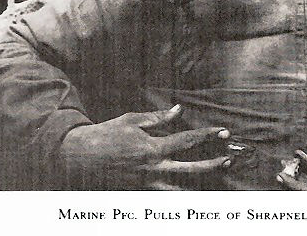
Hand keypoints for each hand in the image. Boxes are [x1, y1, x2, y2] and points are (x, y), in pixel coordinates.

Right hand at [58, 105, 230, 189]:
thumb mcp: (132, 120)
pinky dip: (179, 195)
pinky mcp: (139, 192)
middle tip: (228, 160)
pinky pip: (163, 196)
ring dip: (199, 185)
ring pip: (180, 190)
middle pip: (191, 170)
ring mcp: (146, 184)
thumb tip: (179, 110)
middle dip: (212, 165)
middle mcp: (153, 169)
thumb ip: (158, 118)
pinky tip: (191, 191)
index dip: (207, 135)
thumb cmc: (106, 135)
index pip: (188, 141)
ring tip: (216, 181)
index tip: (223, 132)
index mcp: (153, 148)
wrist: (78, 158)